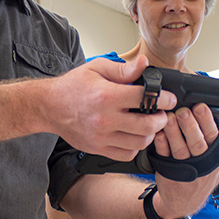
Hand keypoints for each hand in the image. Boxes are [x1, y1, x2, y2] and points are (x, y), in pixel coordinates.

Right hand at [46, 56, 176, 162]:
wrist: (49, 107)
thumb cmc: (72, 86)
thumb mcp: (97, 69)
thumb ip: (123, 69)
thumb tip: (145, 64)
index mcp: (106, 95)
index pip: (144, 98)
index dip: (163, 98)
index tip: (169, 99)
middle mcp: (105, 119)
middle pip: (147, 125)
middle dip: (161, 119)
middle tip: (162, 114)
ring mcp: (101, 136)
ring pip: (139, 143)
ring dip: (150, 134)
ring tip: (150, 125)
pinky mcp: (97, 148)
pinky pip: (126, 154)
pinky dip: (135, 147)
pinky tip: (134, 136)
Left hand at [152, 104, 218, 218]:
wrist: (184, 203)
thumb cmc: (205, 179)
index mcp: (214, 158)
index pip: (213, 137)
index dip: (207, 122)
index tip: (201, 107)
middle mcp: (199, 162)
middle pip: (196, 143)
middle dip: (190, 126)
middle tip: (184, 111)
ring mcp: (182, 166)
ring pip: (178, 148)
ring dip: (174, 132)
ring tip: (170, 118)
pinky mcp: (166, 169)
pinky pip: (163, 155)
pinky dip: (161, 143)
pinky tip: (159, 132)